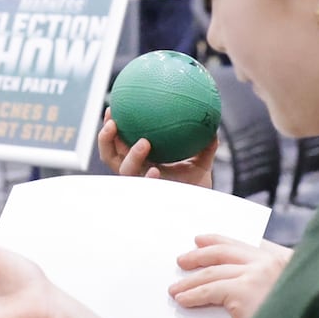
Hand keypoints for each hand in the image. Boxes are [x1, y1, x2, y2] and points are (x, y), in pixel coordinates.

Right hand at [99, 107, 216, 187]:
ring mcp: (141, 185)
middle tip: (114, 122)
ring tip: (143, 142)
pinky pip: (146, 187)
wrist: (201, 207)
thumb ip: (204, 145)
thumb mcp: (201, 161)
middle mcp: (136, 173)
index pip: (117, 145)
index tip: (111, 110)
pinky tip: (155, 170)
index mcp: (140, 162)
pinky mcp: (151, 198)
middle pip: (110, 157)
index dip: (108, 129)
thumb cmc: (196, 184)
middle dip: (106, 140)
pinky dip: (148, 179)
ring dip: (132, 156)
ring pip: (126, 172)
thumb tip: (212, 126)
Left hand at [170, 234, 291, 317]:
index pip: (249, 243)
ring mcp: (259, 274)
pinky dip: (193, 294)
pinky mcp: (245, 291)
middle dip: (201, 255)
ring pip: (214, 272)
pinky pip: (210, 290)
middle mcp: (274, 263)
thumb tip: (235, 283)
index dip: (222, 241)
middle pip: (227, 252)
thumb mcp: (288, 300)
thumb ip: (269, 286)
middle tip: (183, 260)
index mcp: (288, 262)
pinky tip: (183, 300)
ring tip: (176, 288)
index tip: (202, 240)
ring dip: (191, 280)